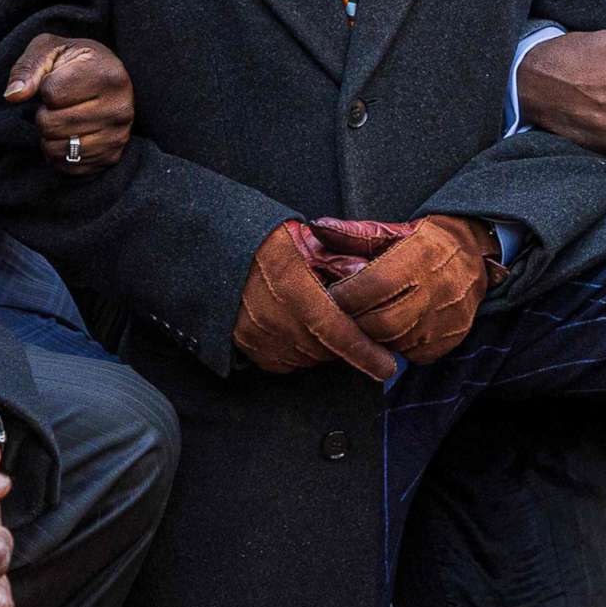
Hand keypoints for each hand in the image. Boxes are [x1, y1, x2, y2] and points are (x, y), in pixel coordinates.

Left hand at [4, 33, 132, 173]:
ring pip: (57, 149)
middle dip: (44, 114)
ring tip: (62, 118)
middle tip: (56, 104)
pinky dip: (59, 154)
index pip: (51, 93)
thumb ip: (28, 68)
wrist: (108, 77)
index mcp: (107, 75)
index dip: (44, 88)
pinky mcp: (111, 156)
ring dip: (49, 135)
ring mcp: (118, 136)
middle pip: (51, 124)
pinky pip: (68, 166)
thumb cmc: (75, 61)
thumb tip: (13, 95)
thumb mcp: (50, 49)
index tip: (57, 81)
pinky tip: (68, 135)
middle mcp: (119, 108)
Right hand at [234, 221, 402, 380]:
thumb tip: (368, 278)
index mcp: (290, 282)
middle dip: (345, 345)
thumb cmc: (266, 240)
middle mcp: (271, 314)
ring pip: (306, 357)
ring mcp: (255, 334)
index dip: (364, 352)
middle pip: (323, 347)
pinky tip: (301, 330)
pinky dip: (299, 351)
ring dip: (322, 347)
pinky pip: (284, 361)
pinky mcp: (246, 345)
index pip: (335, 329)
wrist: (218, 249)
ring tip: (323, 322)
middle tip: (355, 330)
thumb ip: (339, 260)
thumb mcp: (306, 239)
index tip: (387, 367)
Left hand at [326, 215, 500, 364]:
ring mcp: (448, 319)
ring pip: (395, 342)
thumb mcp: (390, 232)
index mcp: (420, 256)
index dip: (346, 294)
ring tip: (368, 317)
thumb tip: (317, 226)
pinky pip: (412, 354)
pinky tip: (392, 327)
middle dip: (357, 320)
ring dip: (374, 334)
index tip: (334, 293)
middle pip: (383, 322)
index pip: (374, 285)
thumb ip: (353, 233)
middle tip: (346, 312)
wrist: (472, 255)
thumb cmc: (423, 242)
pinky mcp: (450, 339)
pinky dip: (395, 345)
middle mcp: (439, 289)